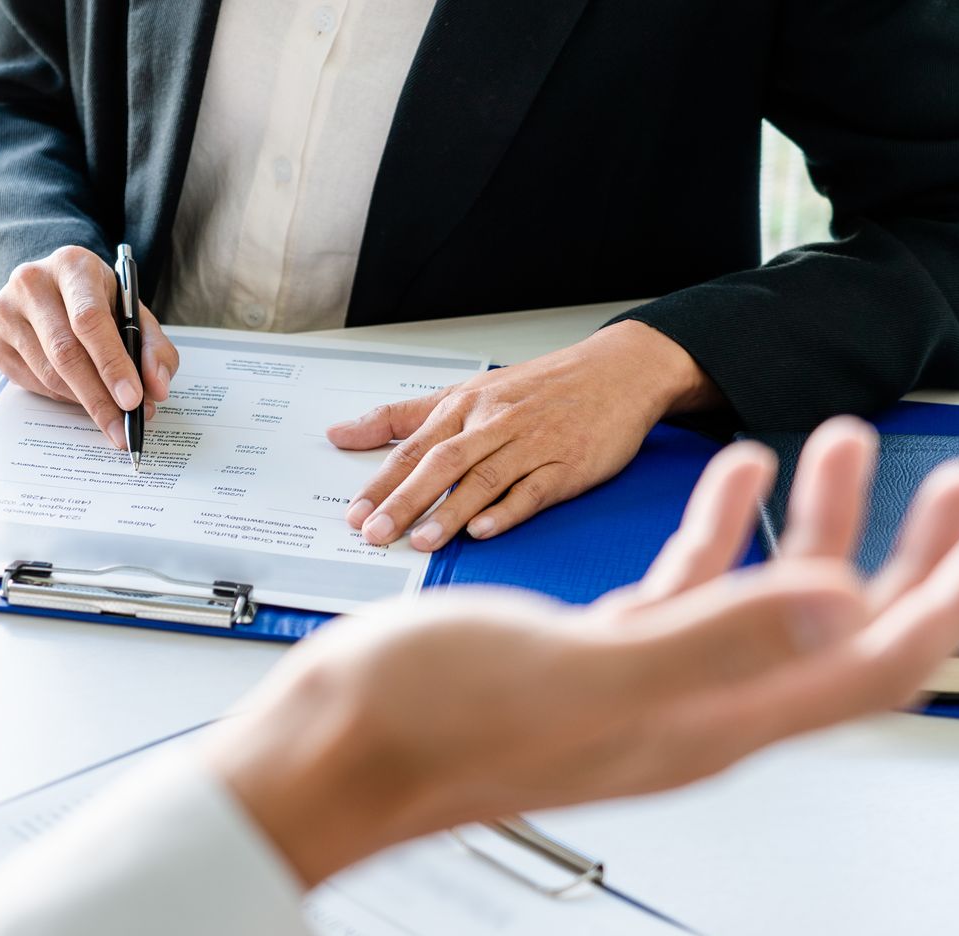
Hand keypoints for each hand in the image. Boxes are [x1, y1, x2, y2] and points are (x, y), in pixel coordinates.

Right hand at [0, 245, 178, 448]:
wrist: (54, 287)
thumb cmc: (96, 301)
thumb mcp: (132, 312)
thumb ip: (153, 348)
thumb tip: (155, 389)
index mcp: (72, 265)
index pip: (89, 319)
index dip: (112, 363)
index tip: (132, 399)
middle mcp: (31, 283)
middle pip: (65, 352)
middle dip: (99, 397)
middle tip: (123, 427)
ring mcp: (5, 313)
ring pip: (48, 374)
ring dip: (83, 402)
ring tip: (111, 415)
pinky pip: (33, 384)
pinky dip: (62, 398)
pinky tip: (80, 395)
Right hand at [211, 417, 958, 886]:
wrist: (327, 750)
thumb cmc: (428, 726)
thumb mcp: (582, 673)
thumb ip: (714, 644)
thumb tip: (838, 612)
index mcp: (705, 722)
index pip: (868, 666)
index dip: (949, 599)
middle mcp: (691, 708)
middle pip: (836, 631)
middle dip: (904, 549)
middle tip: (951, 481)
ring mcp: (644, 681)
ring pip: (766, 599)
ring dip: (816, 521)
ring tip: (838, 441)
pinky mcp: (593, 655)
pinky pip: (687, 586)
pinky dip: (723, 526)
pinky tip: (731, 477)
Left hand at [329, 320, 722, 549]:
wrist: (618, 371)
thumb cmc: (538, 387)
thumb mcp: (466, 391)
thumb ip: (402, 418)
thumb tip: (340, 434)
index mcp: (466, 405)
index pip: (413, 446)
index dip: (381, 480)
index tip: (354, 512)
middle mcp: (495, 423)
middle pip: (441, 463)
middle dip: (404, 500)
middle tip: (374, 532)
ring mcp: (533, 444)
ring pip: (484, 478)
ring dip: (450, 511)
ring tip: (421, 540)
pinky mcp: (568, 465)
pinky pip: (534, 489)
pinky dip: (509, 509)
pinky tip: (485, 530)